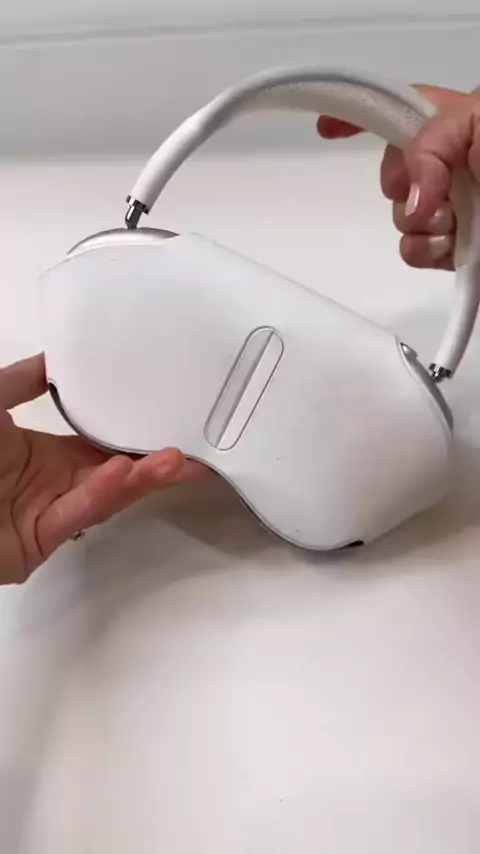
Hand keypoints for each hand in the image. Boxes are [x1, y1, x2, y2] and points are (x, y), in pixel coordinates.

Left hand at [0, 354, 210, 584]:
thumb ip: (23, 379)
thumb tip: (59, 358)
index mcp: (45, 453)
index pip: (102, 445)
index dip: (137, 436)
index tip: (172, 423)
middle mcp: (54, 483)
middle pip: (117, 474)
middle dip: (158, 465)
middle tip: (201, 454)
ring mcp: (48, 513)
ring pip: (105, 495)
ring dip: (142, 479)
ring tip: (180, 462)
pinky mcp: (38, 541)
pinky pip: (74, 513)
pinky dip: (100, 493)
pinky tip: (124, 472)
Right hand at [317, 85, 479, 270]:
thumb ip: (433, 147)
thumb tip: (413, 203)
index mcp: (460, 122)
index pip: (402, 108)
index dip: (360, 115)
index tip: (327, 130)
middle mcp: (450, 165)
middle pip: (393, 169)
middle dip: (405, 183)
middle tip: (439, 192)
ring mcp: (452, 209)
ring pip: (401, 218)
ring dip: (422, 225)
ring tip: (458, 225)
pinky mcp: (454, 249)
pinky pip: (414, 252)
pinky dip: (428, 253)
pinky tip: (455, 249)